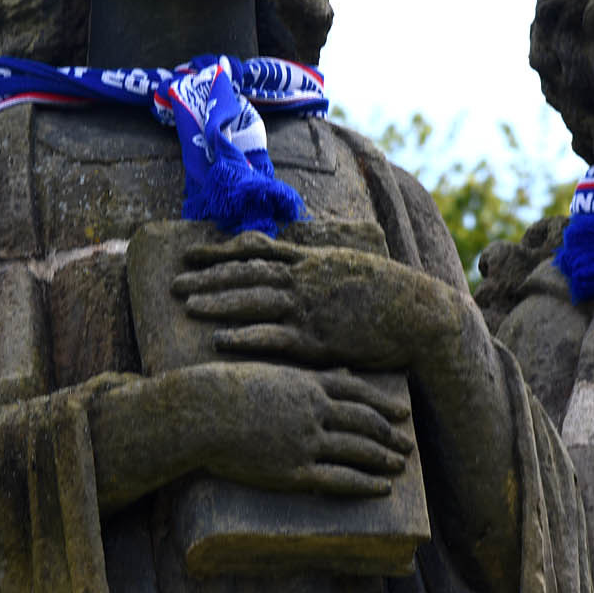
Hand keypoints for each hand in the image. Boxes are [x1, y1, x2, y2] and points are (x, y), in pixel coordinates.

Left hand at [171, 231, 461, 373]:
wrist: (420, 314)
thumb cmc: (389, 294)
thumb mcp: (349, 266)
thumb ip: (317, 262)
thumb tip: (295, 255)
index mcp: (311, 262)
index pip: (255, 253)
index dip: (219, 253)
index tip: (191, 254)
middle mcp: (305, 280)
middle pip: (245, 275)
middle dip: (207, 278)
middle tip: (173, 282)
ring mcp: (310, 308)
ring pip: (254, 301)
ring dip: (218, 302)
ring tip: (186, 305)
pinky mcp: (319, 338)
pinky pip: (274, 336)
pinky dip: (245, 336)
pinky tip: (219, 339)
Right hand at [179, 361, 415, 497]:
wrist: (201, 413)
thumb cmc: (224, 390)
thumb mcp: (267, 374)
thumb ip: (300, 376)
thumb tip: (328, 375)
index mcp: (307, 385)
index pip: (357, 393)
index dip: (383, 403)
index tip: (402, 412)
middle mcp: (314, 412)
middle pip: (364, 422)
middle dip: (389, 434)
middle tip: (408, 443)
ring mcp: (306, 442)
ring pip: (358, 451)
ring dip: (383, 458)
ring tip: (400, 465)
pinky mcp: (293, 471)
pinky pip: (339, 479)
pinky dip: (365, 484)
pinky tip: (382, 489)